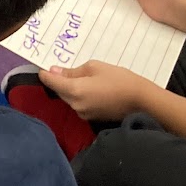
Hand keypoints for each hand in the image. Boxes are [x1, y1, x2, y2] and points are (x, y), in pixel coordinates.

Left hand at [38, 61, 153, 123]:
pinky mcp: (91, 118)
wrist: (142, 101)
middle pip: (59, 91)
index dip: (45, 74)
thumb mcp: (95, 68)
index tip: (43, 67)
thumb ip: (73, 71)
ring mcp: (83, 113)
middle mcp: (75, 105)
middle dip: (59, 81)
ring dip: (70, 89)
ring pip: (68, 98)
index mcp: (74, 90)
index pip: (51, 82)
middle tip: (66, 69)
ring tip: (84, 78)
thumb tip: (55, 72)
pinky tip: (91, 89)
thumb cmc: (120, 80)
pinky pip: (78, 104)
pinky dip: (80, 96)